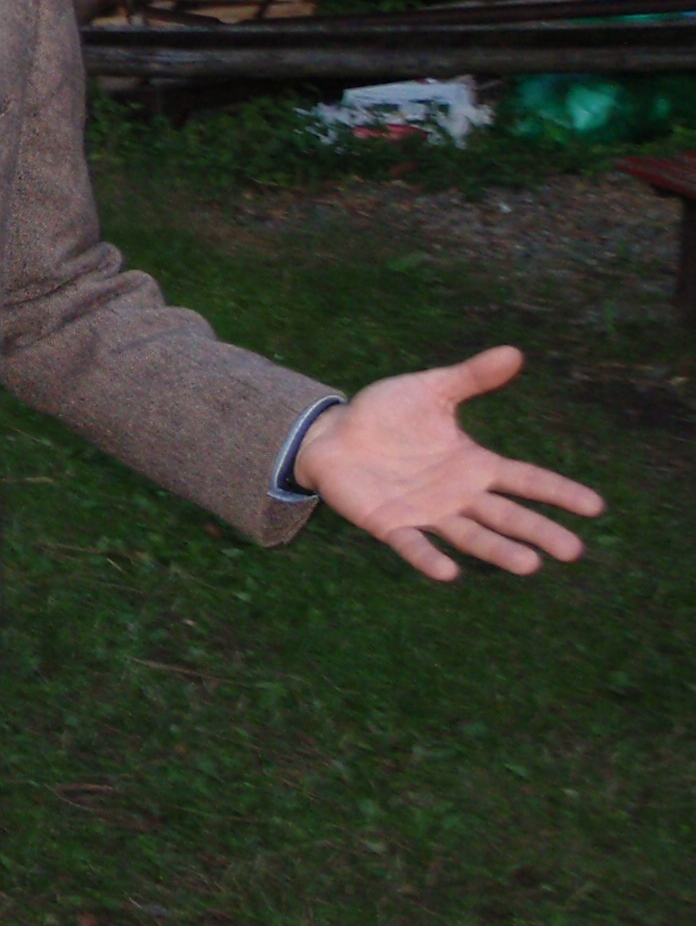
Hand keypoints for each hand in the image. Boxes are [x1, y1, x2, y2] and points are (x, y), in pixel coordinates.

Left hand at [292, 345, 605, 580]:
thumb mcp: (429, 389)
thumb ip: (470, 377)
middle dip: (539, 532)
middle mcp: (457, 495)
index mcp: (473, 464)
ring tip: (528, 565)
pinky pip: (413, 545)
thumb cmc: (383, 414)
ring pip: (470, 536)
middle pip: (507, 516)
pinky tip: (449, 572)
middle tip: (573, 551)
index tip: (596, 506)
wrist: (329, 433)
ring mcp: (426, 512)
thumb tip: (514, 352)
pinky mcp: (390, 524)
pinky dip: (429, 559)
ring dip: (498, 551)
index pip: (526, 480)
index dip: (558, 492)